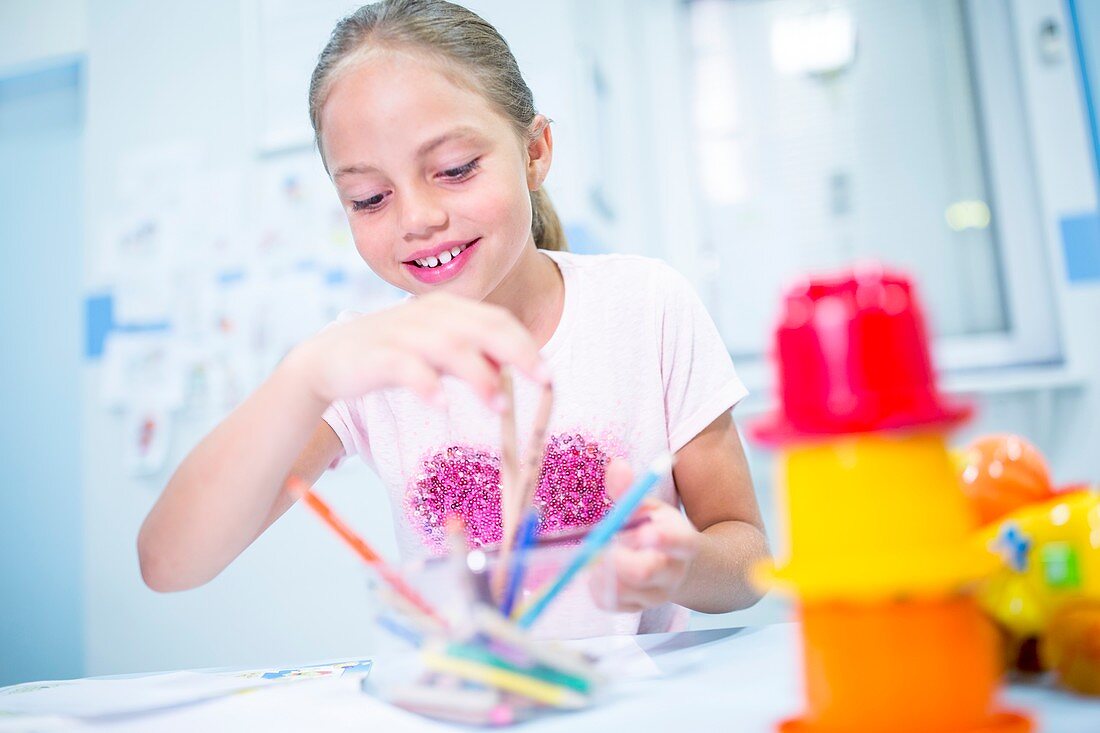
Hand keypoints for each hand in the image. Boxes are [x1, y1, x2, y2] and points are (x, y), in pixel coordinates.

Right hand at [287, 292, 548, 408]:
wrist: (329, 360)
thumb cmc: (391, 355)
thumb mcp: (437, 353)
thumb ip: (473, 358)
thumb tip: (511, 373)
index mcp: (447, 309)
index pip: (497, 320)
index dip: (526, 345)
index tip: (548, 375)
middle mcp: (428, 315)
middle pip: (483, 328)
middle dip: (518, 353)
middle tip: (542, 382)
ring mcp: (403, 334)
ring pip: (451, 347)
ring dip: (479, 375)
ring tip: (499, 405)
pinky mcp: (378, 356)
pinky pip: (407, 369)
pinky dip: (427, 385)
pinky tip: (441, 405)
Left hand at [589, 458, 700, 612]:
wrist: (674, 568)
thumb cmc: (656, 529)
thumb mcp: (649, 507)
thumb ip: (631, 489)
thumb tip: (617, 465)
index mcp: (683, 543)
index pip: (679, 543)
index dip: (663, 539)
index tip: (644, 531)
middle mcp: (671, 573)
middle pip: (646, 572)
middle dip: (619, 557)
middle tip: (602, 542)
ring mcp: (653, 596)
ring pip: (622, 590)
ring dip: (601, 569)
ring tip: (598, 552)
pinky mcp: (634, 609)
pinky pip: (609, 602)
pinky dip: (596, 585)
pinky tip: (598, 569)